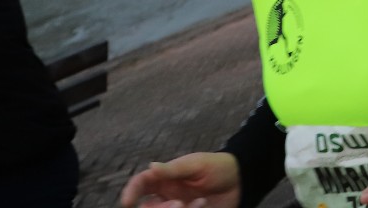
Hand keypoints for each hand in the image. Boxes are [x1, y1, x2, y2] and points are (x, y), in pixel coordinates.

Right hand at [120, 152, 239, 207]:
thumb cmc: (216, 167)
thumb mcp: (196, 164)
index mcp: (164, 179)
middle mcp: (166, 196)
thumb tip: (151, 166)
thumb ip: (173, 169)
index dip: (130, 192)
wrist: (240, 180)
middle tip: (179, 204)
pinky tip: (203, 205)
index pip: (140, 185)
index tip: (128, 202)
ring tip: (198, 203)